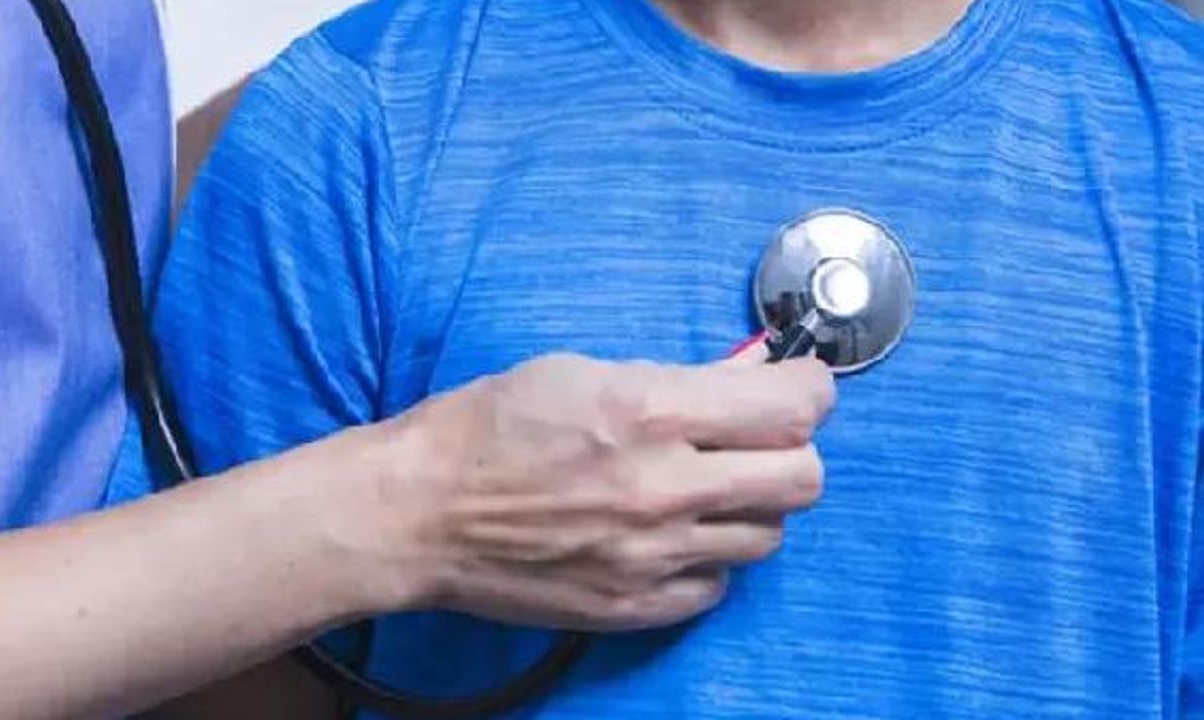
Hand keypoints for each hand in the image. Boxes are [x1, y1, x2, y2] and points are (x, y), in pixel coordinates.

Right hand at [375, 351, 834, 631]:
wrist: (421, 513)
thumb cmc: (488, 427)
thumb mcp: (581, 370)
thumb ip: (676, 380)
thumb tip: (747, 380)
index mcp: (650, 411)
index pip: (793, 407)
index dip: (810, 390)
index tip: (799, 387)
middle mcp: (664, 488)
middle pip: (804, 479)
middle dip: (790, 450)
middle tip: (756, 441)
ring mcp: (653, 556)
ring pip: (768, 536)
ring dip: (748, 506)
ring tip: (700, 489)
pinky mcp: (636, 605)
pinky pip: (716, 584)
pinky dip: (705, 558)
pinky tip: (666, 536)